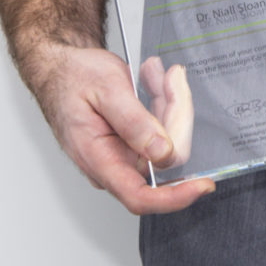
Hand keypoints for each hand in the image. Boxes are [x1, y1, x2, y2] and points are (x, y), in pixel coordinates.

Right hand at [28, 43, 213, 214]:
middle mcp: (113, 164)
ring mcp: (124, 154)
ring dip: (170, 104)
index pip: (140, 196)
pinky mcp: (134, 143)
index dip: (175, 196)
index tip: (203, 184)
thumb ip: (134, 122)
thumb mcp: (106, 89)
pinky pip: (162, 130)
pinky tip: (154, 81)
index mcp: (98, 159)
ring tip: (157, 74)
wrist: (62, 68)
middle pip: (165, 158)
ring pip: (168, 140)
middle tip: (173, 79)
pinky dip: (164, 104)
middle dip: (177, 116)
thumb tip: (162, 151)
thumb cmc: (73, 78)